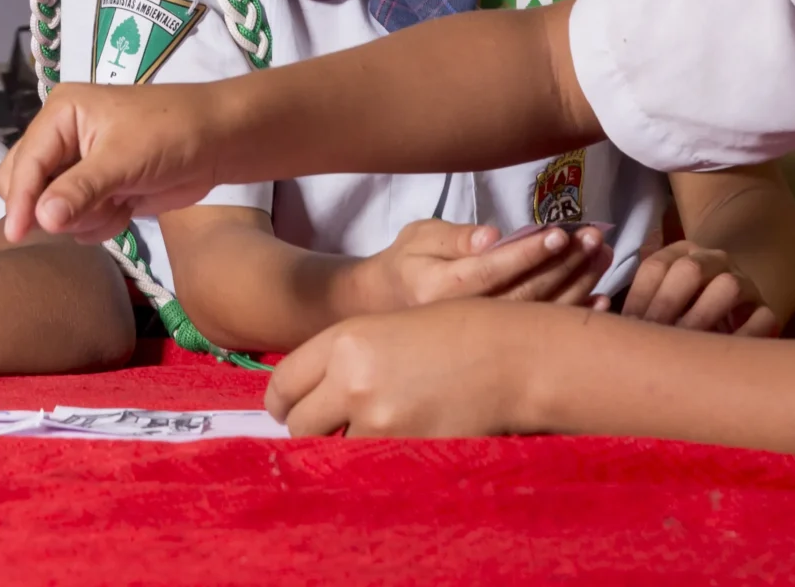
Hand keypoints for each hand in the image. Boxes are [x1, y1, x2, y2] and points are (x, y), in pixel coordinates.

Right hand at [0, 81, 233, 242]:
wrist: (219, 143)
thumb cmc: (170, 134)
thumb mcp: (122, 159)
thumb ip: (79, 190)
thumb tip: (40, 219)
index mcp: (60, 114)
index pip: (25, 162)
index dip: (20, 199)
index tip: (18, 235)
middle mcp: (62, 137)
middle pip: (26, 184)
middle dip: (53, 206)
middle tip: (86, 211)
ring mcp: (79, 166)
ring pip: (52, 209)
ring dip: (83, 216)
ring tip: (118, 202)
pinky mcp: (97, 189)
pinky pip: (77, 220)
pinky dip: (100, 222)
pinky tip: (126, 207)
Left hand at [268, 301, 532, 438]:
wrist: (514, 355)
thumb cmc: (458, 331)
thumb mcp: (389, 328)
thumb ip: (348, 358)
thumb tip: (319, 392)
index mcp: (345, 341)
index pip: (285, 382)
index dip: (280, 402)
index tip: (284, 410)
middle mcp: (353, 382)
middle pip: (301, 424)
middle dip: (307, 430)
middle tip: (321, 432)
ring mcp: (380, 421)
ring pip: (335, 452)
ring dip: (345, 449)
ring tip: (369, 435)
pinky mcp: (409, 452)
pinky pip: (374, 466)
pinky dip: (377, 462)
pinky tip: (395, 447)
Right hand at [340, 220, 613, 315]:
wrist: (388, 310)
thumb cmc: (408, 264)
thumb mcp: (419, 237)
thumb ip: (454, 236)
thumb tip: (492, 237)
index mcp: (439, 290)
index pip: (491, 271)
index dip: (528, 253)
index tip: (561, 233)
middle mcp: (464, 322)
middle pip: (523, 293)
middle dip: (563, 264)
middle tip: (594, 239)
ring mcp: (483, 340)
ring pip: (538, 313)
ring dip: (576, 284)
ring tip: (601, 256)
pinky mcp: (500, 348)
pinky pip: (542, 333)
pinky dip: (574, 315)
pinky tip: (599, 299)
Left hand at [621, 240, 780, 335]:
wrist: (735, 303)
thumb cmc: (683, 308)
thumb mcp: (661, 298)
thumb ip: (640, 306)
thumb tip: (610, 326)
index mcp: (680, 252)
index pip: (655, 267)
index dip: (639, 298)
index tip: (628, 329)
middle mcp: (713, 259)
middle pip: (689, 271)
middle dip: (668, 306)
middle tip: (654, 339)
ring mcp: (743, 281)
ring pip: (728, 286)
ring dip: (703, 318)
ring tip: (686, 347)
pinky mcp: (767, 307)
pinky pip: (763, 317)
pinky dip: (745, 335)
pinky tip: (723, 357)